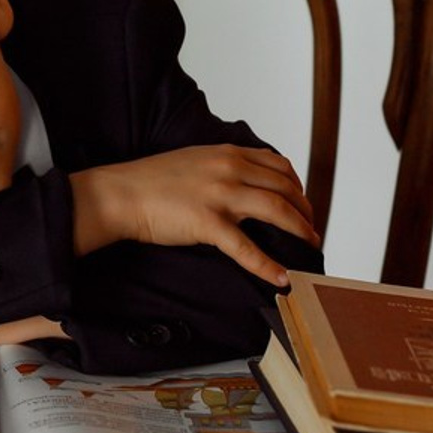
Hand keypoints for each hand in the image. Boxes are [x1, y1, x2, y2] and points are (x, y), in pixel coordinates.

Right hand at [70, 145, 316, 286]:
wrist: (121, 194)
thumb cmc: (152, 181)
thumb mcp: (195, 160)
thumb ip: (224, 166)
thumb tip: (248, 183)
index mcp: (227, 153)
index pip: (280, 166)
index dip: (299, 187)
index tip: (303, 204)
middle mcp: (229, 169)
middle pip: (286, 189)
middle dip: (306, 212)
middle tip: (311, 231)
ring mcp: (219, 195)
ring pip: (277, 211)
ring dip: (301, 232)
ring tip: (310, 249)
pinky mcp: (207, 223)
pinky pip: (247, 248)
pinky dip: (269, 266)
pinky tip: (282, 278)